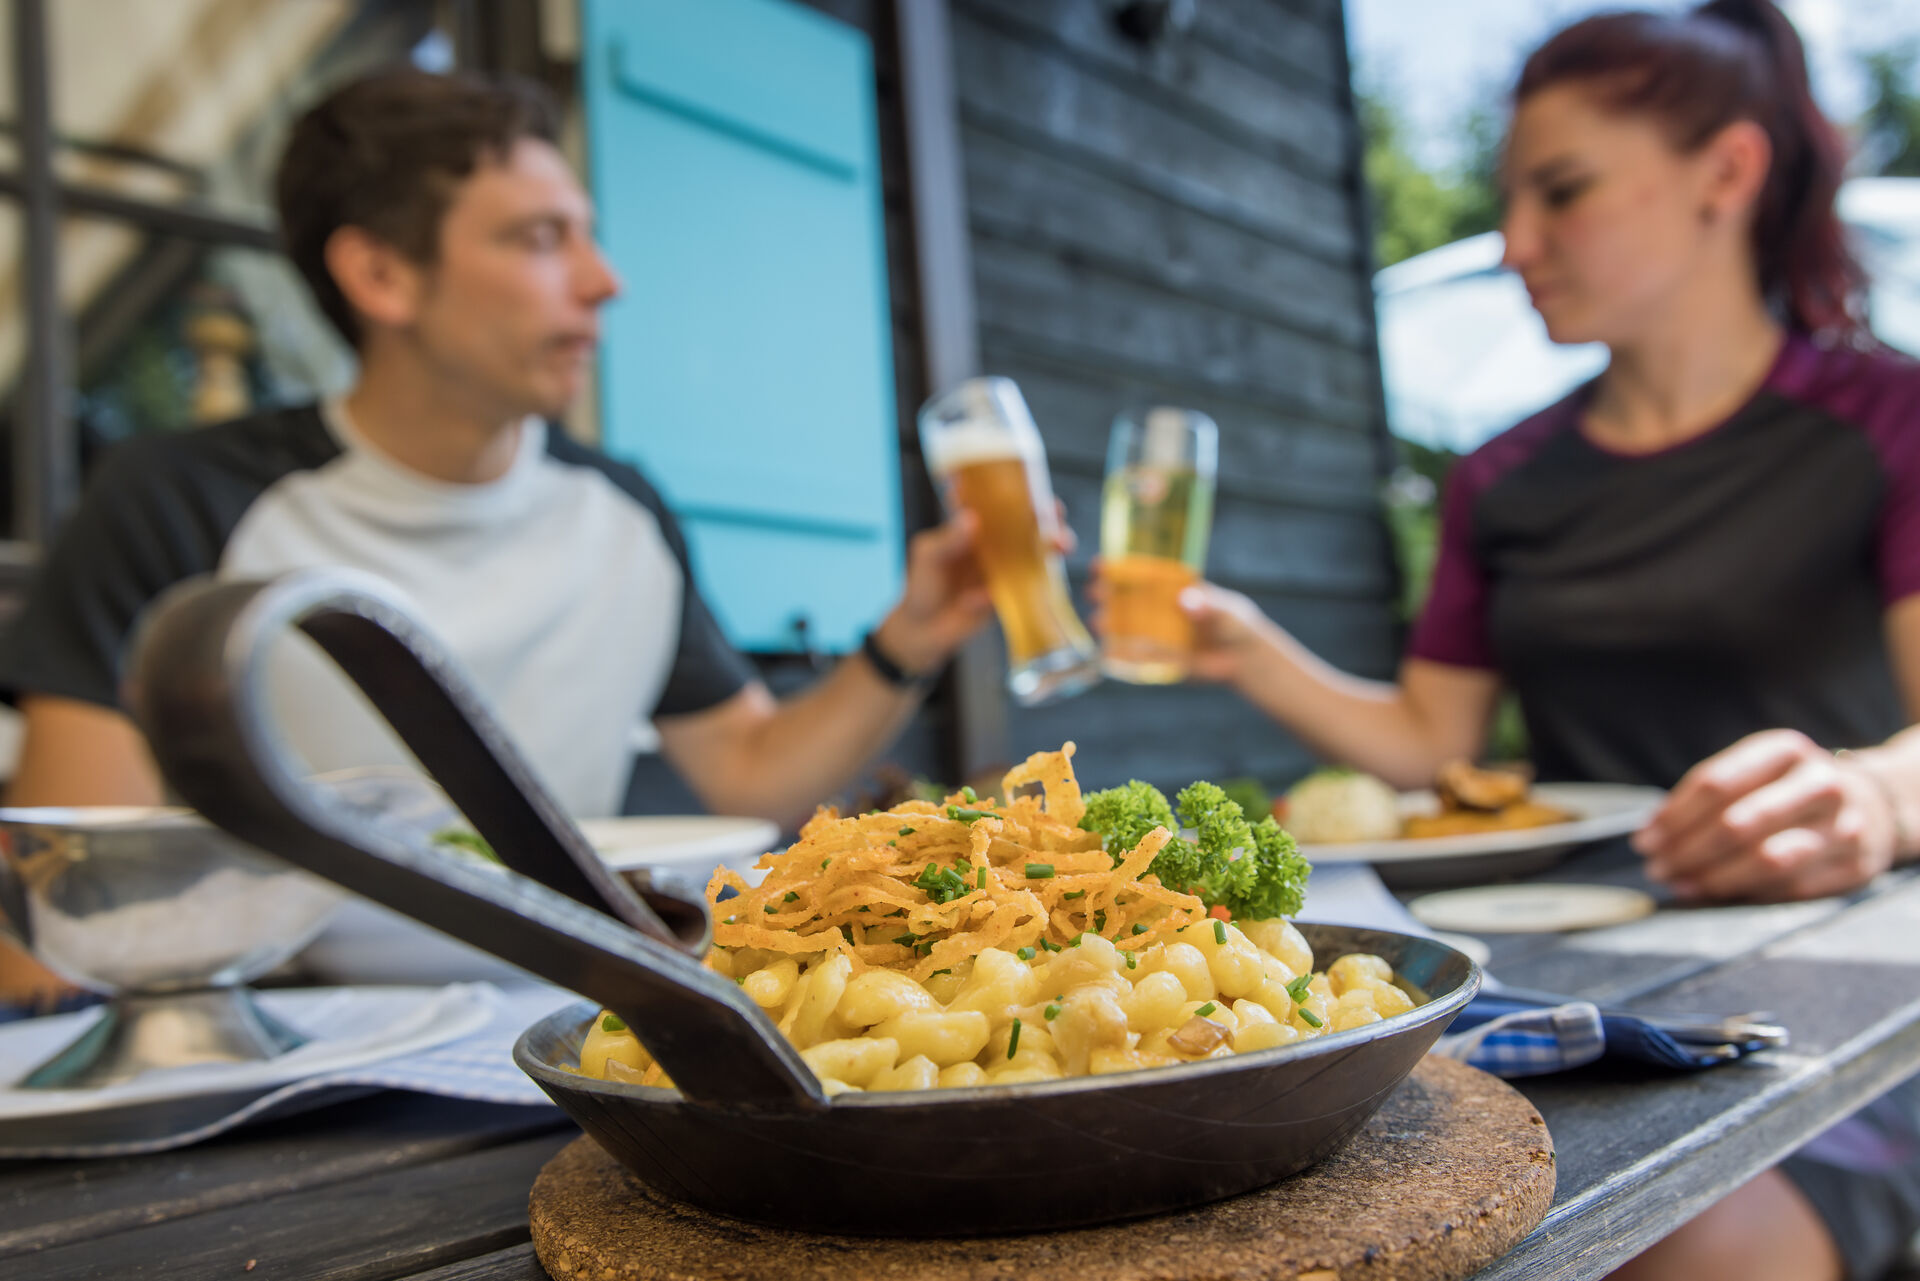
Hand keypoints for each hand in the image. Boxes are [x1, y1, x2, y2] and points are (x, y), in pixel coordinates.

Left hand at [875, 502, 1077, 676]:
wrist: (923, 630)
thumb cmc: (921, 585)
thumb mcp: (928, 556)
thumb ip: (949, 539)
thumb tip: (972, 518)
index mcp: (973, 526)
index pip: (998, 500)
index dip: (1015, 487)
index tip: (1029, 480)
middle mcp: (994, 544)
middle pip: (1027, 524)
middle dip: (1047, 515)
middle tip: (1057, 511)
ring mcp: (1005, 569)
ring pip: (1037, 553)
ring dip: (1053, 547)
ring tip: (1061, 545)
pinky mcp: (1010, 595)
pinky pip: (1024, 589)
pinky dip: (1014, 590)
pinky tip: (979, 599)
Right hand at [1087, 573, 1275, 684]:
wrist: (1243, 658)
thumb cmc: (1235, 624)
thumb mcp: (1225, 611)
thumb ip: (1208, 606)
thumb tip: (1184, 601)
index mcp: (1172, 587)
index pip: (1141, 572)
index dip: (1118, 567)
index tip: (1100, 565)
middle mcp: (1159, 608)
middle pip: (1127, 598)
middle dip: (1107, 593)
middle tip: (1093, 593)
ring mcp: (1157, 633)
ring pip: (1126, 626)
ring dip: (1109, 623)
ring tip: (1098, 623)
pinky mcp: (1160, 658)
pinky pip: (1136, 656)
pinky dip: (1121, 655)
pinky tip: (1106, 653)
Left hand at [1632, 729, 1898, 901]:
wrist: (1873, 803)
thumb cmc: (1790, 788)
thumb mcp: (1758, 769)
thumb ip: (1711, 794)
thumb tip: (1653, 835)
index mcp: (1786, 750)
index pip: (1716, 784)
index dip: (1673, 816)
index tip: (1644, 840)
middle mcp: (1820, 784)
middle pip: (1738, 823)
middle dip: (1687, 851)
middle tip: (1657, 869)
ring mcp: (1843, 826)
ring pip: (1768, 860)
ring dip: (1715, 878)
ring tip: (1681, 885)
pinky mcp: (1856, 866)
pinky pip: (1793, 888)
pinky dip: (1750, 894)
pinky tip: (1722, 896)